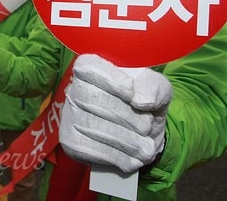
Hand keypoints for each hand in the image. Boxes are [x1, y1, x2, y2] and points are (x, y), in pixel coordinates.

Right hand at [59, 54, 171, 172]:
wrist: (140, 132)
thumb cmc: (144, 101)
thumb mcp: (156, 88)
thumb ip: (153, 87)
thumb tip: (141, 100)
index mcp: (91, 68)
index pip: (90, 67)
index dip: (110, 80)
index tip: (132, 94)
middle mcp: (74, 89)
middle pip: (93, 99)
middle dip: (125, 117)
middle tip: (146, 127)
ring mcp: (69, 116)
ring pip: (92, 127)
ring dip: (125, 141)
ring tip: (146, 148)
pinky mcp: (70, 141)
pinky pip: (89, 149)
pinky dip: (115, 156)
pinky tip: (131, 159)